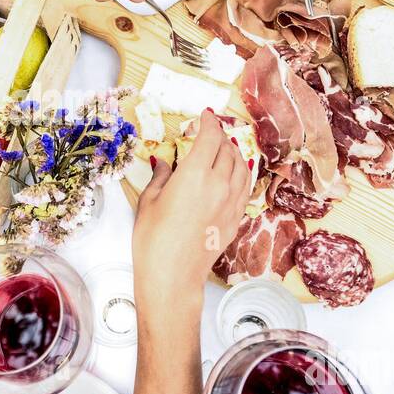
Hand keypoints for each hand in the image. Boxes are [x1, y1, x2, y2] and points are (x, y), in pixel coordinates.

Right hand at [133, 111, 250, 316]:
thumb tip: (163, 163)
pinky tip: (236, 172)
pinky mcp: (236, 219)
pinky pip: (245, 188)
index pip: (210, 138)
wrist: (173, 276)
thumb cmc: (153, 240)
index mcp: (195, 175)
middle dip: (220, 136)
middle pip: (228, 149)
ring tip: (225, 148)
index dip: (209, 122)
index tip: (205, 116)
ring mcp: (231, 202)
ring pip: (242, 167)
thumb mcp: (149, 202)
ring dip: (234, 153)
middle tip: (210, 133)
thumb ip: (161, 177)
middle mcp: (219, 184)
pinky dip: (242, 173)